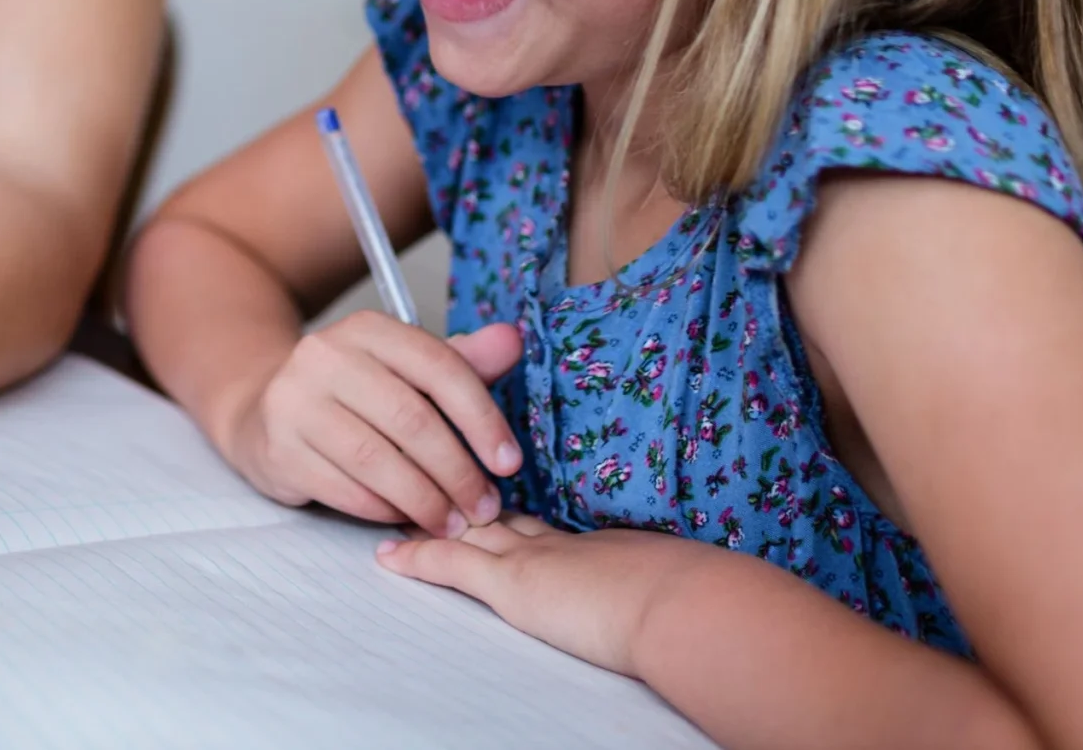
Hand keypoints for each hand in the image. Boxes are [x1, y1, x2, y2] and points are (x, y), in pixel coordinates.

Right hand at [225, 315, 524, 535]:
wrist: (263, 409)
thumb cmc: (353, 393)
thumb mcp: (404, 369)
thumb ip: (461, 361)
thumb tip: (513, 340)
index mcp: (367, 329)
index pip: (437, 366)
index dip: (481, 418)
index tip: (509, 463)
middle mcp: (325, 356)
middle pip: (409, 418)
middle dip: (457, 472)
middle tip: (484, 507)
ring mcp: (294, 402)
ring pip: (376, 460)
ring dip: (424, 500)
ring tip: (451, 523)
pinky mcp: (278, 448)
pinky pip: (344, 489)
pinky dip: (382, 510)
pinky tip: (404, 518)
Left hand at [378, 513, 705, 676]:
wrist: (686, 605)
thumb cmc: (695, 601)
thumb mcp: (675, 581)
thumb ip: (657, 580)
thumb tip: (680, 592)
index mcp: (595, 544)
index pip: (537, 522)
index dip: (506, 508)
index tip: (483, 490)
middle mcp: (556, 542)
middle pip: (494, 516)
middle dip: (454, 498)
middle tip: (420, 477)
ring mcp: (531, 558)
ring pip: (464, 530)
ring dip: (426, 519)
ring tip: (392, 507)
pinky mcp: (513, 582)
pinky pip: (451, 565)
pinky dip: (416, 559)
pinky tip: (387, 557)